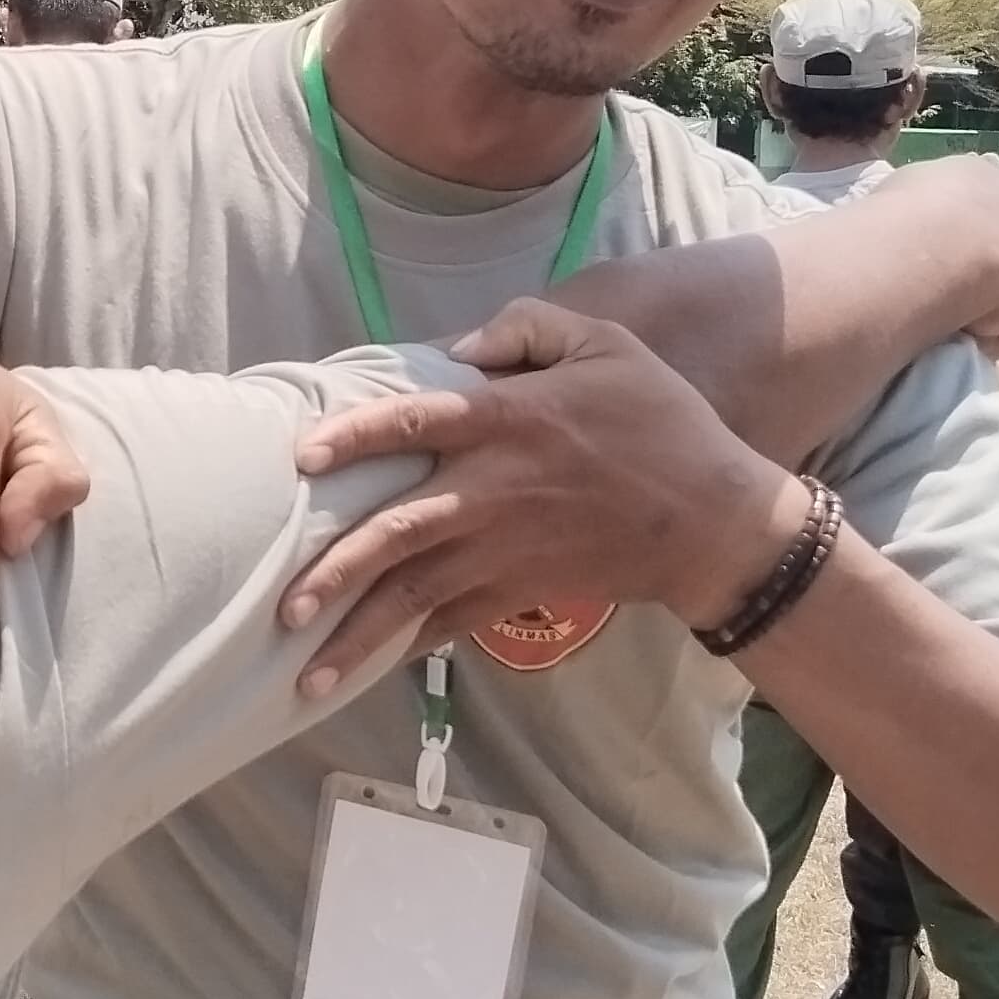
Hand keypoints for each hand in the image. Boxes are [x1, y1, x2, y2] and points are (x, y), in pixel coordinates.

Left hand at [282, 302, 800, 697]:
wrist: (714, 520)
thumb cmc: (660, 421)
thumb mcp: (604, 345)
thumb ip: (527, 327)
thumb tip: (461, 344)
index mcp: (509, 420)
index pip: (414, 423)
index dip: (354, 437)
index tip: (302, 456)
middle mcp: (493, 491)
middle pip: (399, 532)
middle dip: (337, 570)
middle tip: (284, 605)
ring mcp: (505, 550)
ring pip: (416, 596)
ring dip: (358, 636)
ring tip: (301, 671)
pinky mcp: (521, 591)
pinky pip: (451, 623)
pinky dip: (405, 646)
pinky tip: (362, 669)